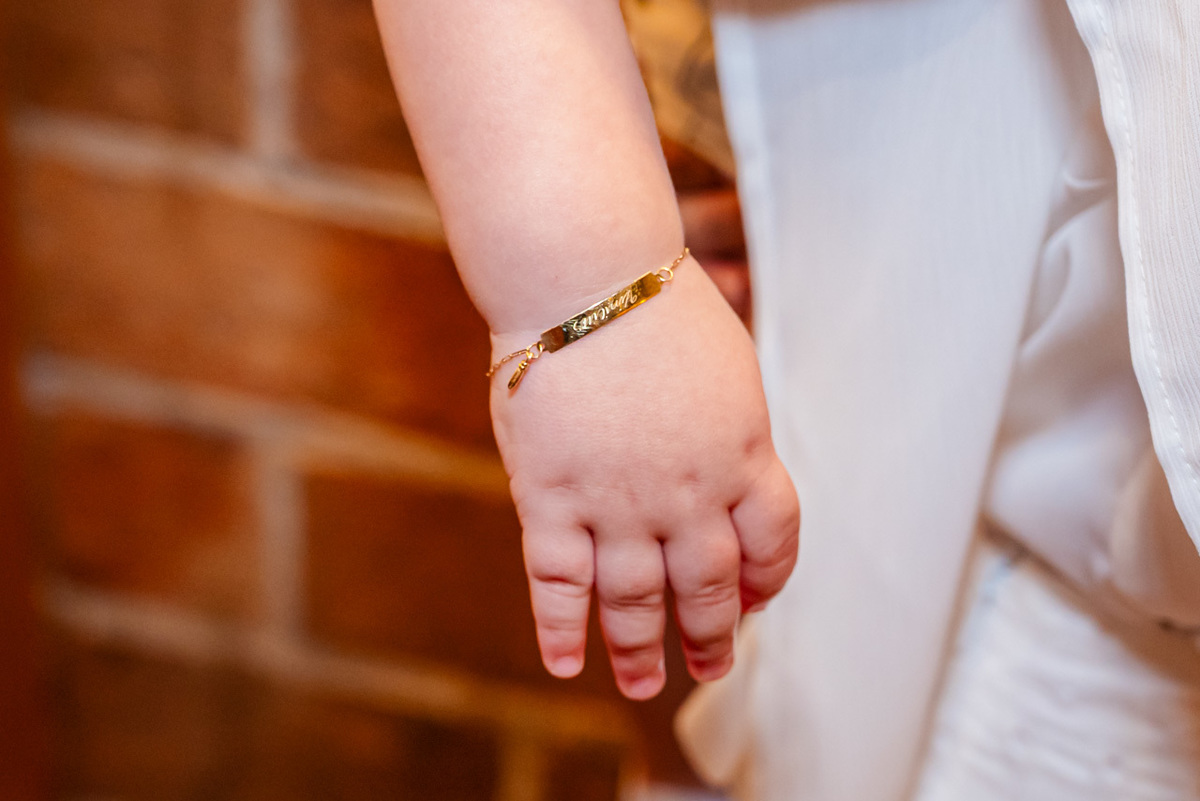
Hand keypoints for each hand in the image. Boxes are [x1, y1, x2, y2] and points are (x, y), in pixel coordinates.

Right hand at [489, 255, 799, 699]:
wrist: (586, 277)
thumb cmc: (658, 305)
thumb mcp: (729, 368)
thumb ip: (735, 429)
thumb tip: (736, 466)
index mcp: (743, 454)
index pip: (774, 542)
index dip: (767, 580)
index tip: (755, 600)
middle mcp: (689, 493)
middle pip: (709, 586)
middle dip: (711, 635)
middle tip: (709, 667)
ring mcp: (619, 502)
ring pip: (635, 599)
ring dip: (639, 649)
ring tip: (641, 683)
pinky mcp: (553, 498)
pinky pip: (558, 581)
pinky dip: (561, 628)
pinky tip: (565, 662)